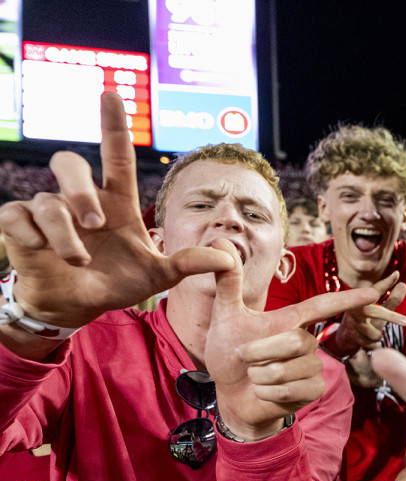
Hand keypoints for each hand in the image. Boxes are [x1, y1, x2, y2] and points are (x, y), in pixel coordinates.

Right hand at [0, 92, 231, 329]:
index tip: (112, 95)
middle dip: (79, 191)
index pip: (115, 155)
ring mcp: (47, 209)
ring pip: (47, 202)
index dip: (113, 125)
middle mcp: (80, 200)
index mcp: (116, 202)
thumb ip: (189, 264)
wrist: (77, 305)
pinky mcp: (20, 224)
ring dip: (64, 234)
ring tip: (78, 260)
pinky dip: (33, 237)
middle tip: (95, 222)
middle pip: (69, 164)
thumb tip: (229, 259)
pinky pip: (18, 217)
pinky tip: (45, 253)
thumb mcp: (158, 277)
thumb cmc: (116, 282)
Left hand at [204, 244, 382, 440]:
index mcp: (292, 320)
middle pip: (295, 341)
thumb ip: (228, 281)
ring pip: (289, 369)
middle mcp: (308, 341)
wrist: (231, 394)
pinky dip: (267, 392)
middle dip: (260, 350)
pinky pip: (290, 389)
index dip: (348, 299)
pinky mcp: (313, 390)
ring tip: (254, 377)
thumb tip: (220, 242)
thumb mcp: (226, 316)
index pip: (324, 305)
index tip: (374, 293)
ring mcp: (313, 367)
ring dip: (259, 375)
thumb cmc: (231, 354)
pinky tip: (263, 392)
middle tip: (243, 356)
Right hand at [328, 271, 405, 358]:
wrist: (344, 340)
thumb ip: (391, 300)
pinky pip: (370, 344)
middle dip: (392, 317)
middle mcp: (355, 308)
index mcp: (362, 299)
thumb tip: (404, 284)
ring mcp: (351, 323)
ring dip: (376, 336)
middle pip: (376, 313)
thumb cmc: (364, 322)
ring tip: (368, 333)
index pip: (376, 290)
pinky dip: (371, 345)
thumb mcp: (379, 311)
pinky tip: (363, 342)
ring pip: (375, 334)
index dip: (386, 283)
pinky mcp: (350, 337)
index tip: (397, 275)